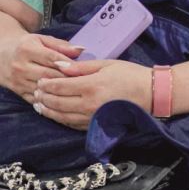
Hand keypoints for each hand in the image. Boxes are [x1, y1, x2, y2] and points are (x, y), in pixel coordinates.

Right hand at [0, 34, 84, 102]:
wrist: (1, 55)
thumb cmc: (28, 46)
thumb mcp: (42, 40)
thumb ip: (61, 45)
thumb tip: (81, 50)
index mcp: (27, 49)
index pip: (51, 58)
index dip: (69, 64)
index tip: (83, 69)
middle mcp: (20, 66)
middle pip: (49, 75)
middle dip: (68, 79)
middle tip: (85, 82)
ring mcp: (18, 81)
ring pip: (43, 89)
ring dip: (61, 92)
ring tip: (77, 92)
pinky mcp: (18, 92)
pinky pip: (37, 99)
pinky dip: (51, 101)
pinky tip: (64, 100)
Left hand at [34, 59, 152, 130]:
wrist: (152, 94)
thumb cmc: (130, 75)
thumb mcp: (106, 64)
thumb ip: (80, 67)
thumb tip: (59, 66)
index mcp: (90, 85)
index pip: (59, 86)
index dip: (46, 84)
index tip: (40, 81)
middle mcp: (88, 104)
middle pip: (57, 102)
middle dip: (44, 97)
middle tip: (36, 92)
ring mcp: (92, 117)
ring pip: (62, 116)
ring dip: (48, 111)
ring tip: (40, 105)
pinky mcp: (97, 125)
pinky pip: (73, 124)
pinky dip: (61, 120)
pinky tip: (55, 115)